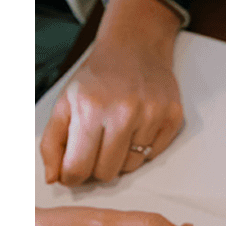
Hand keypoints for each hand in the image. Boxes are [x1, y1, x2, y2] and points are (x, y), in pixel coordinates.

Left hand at [39, 33, 183, 184]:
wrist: (135, 47)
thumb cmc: (98, 78)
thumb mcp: (65, 104)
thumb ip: (52, 142)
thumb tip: (54, 178)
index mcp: (89, 109)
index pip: (78, 168)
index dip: (73, 176)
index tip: (73, 171)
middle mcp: (123, 113)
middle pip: (107, 173)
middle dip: (98, 167)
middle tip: (97, 148)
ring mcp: (151, 116)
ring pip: (132, 165)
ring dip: (123, 156)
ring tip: (119, 133)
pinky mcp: (173, 118)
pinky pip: (154, 154)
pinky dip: (144, 147)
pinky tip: (138, 127)